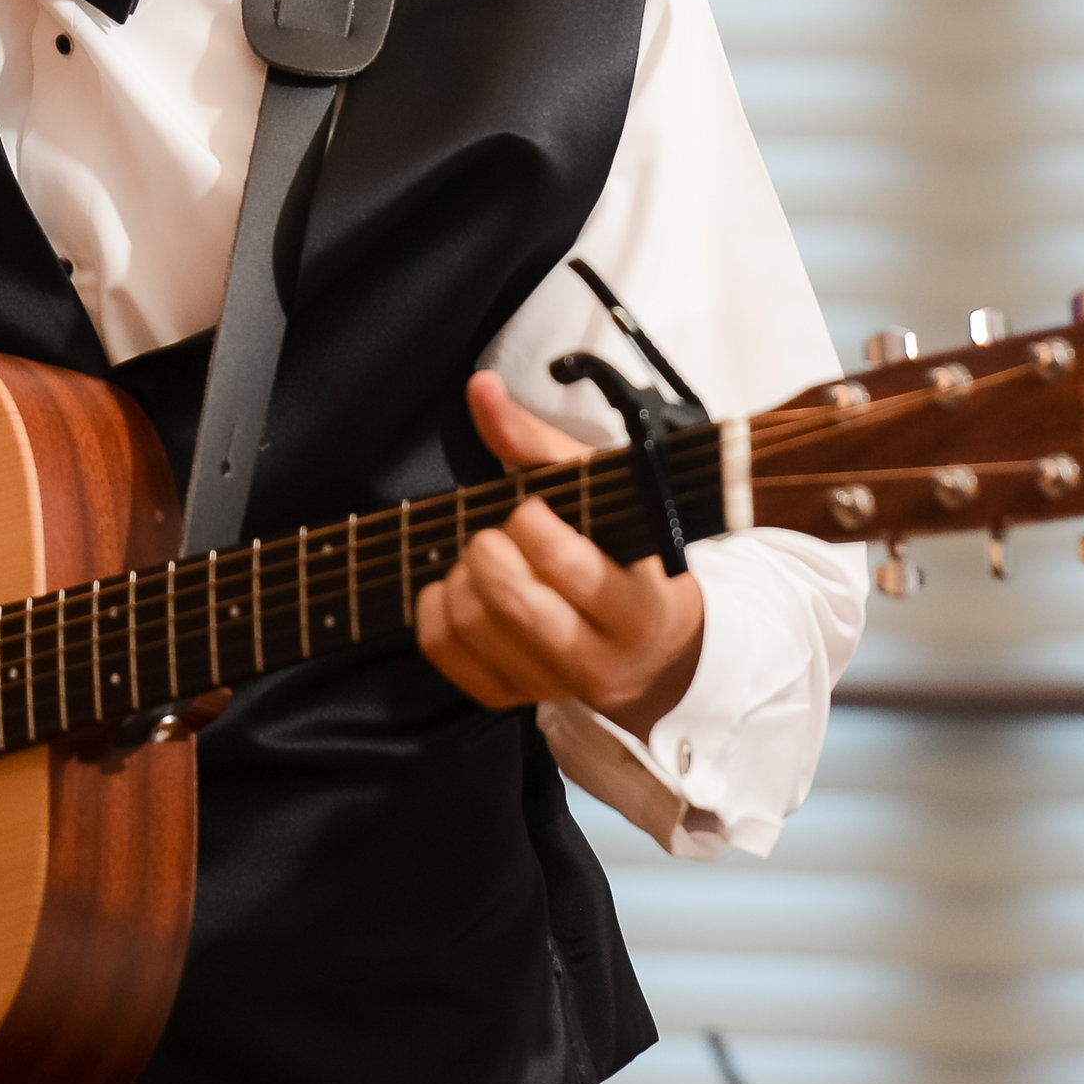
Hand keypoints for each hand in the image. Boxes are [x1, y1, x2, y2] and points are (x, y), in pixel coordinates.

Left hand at [415, 373, 707, 731]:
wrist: (650, 648)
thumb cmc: (622, 553)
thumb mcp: (601, 495)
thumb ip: (537, 444)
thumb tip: (480, 387)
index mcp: (638, 606)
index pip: (573, 569)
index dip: (534, 525)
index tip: (531, 506)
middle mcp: (600, 659)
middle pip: (516, 603)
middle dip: (489, 549)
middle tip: (494, 530)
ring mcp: (552, 685)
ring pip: (476, 628)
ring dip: (460, 576)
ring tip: (479, 553)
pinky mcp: (511, 697)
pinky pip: (447, 653)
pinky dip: (434, 609)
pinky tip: (453, 584)